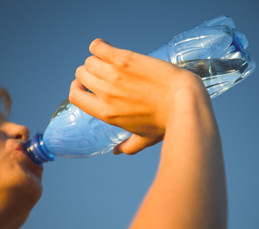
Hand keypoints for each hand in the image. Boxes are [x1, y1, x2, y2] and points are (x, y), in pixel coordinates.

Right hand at [69, 39, 206, 154]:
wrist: (183, 101)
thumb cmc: (166, 121)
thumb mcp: (144, 139)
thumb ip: (128, 147)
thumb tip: (117, 152)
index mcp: (106, 112)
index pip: (75, 96)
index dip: (77, 88)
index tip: (85, 85)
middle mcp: (105, 93)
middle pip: (81, 75)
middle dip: (89, 73)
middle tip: (103, 72)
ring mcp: (113, 74)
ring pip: (89, 61)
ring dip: (96, 60)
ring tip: (108, 62)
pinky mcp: (124, 59)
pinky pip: (98, 46)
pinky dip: (98, 46)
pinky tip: (106, 49)